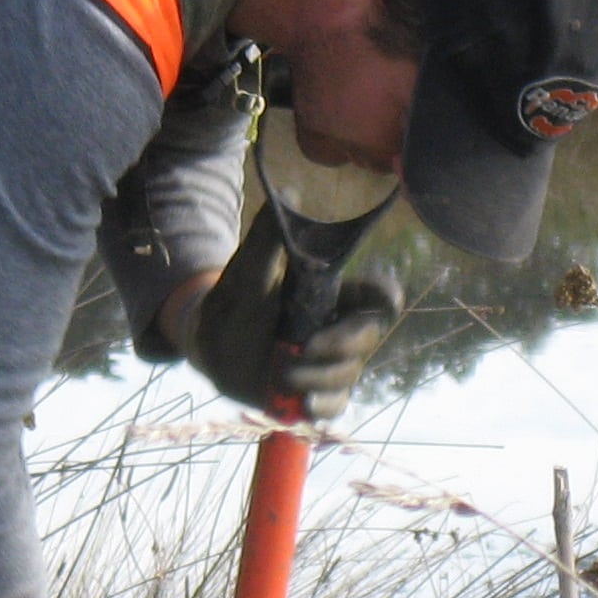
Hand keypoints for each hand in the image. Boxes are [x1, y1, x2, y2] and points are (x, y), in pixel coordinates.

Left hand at [187, 208, 400, 419]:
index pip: (375, 295)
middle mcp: (338, 327)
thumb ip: (267, 236)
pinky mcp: (316, 391)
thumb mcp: (247, 270)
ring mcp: (330, 362)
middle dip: (343, 343)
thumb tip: (290, 191)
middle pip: (368, 335)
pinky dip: (323, 406)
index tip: (387, 299)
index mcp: (331, 294)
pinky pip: (336, 404)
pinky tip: (304, 403)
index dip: (387, 297)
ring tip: (282, 373)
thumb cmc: (234, 301)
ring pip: (350, 372)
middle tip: (308, 346)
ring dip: (320, 376)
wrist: (210, 347)